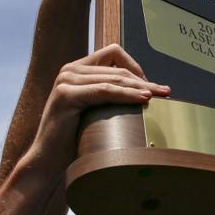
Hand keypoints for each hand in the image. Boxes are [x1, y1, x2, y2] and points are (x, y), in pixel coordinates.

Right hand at [24, 44, 168, 175]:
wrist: (49, 160)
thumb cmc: (74, 140)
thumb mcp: (95, 111)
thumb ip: (110, 96)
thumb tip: (145, 92)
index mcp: (77, 70)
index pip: (113, 53)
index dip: (135, 66)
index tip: (151, 86)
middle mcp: (70, 70)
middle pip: (118, 67)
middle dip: (145, 80)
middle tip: (166, 92)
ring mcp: (66, 80)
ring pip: (114, 78)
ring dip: (140, 87)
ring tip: (160, 96)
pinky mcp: (66, 94)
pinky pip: (105, 91)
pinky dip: (126, 95)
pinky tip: (143, 99)